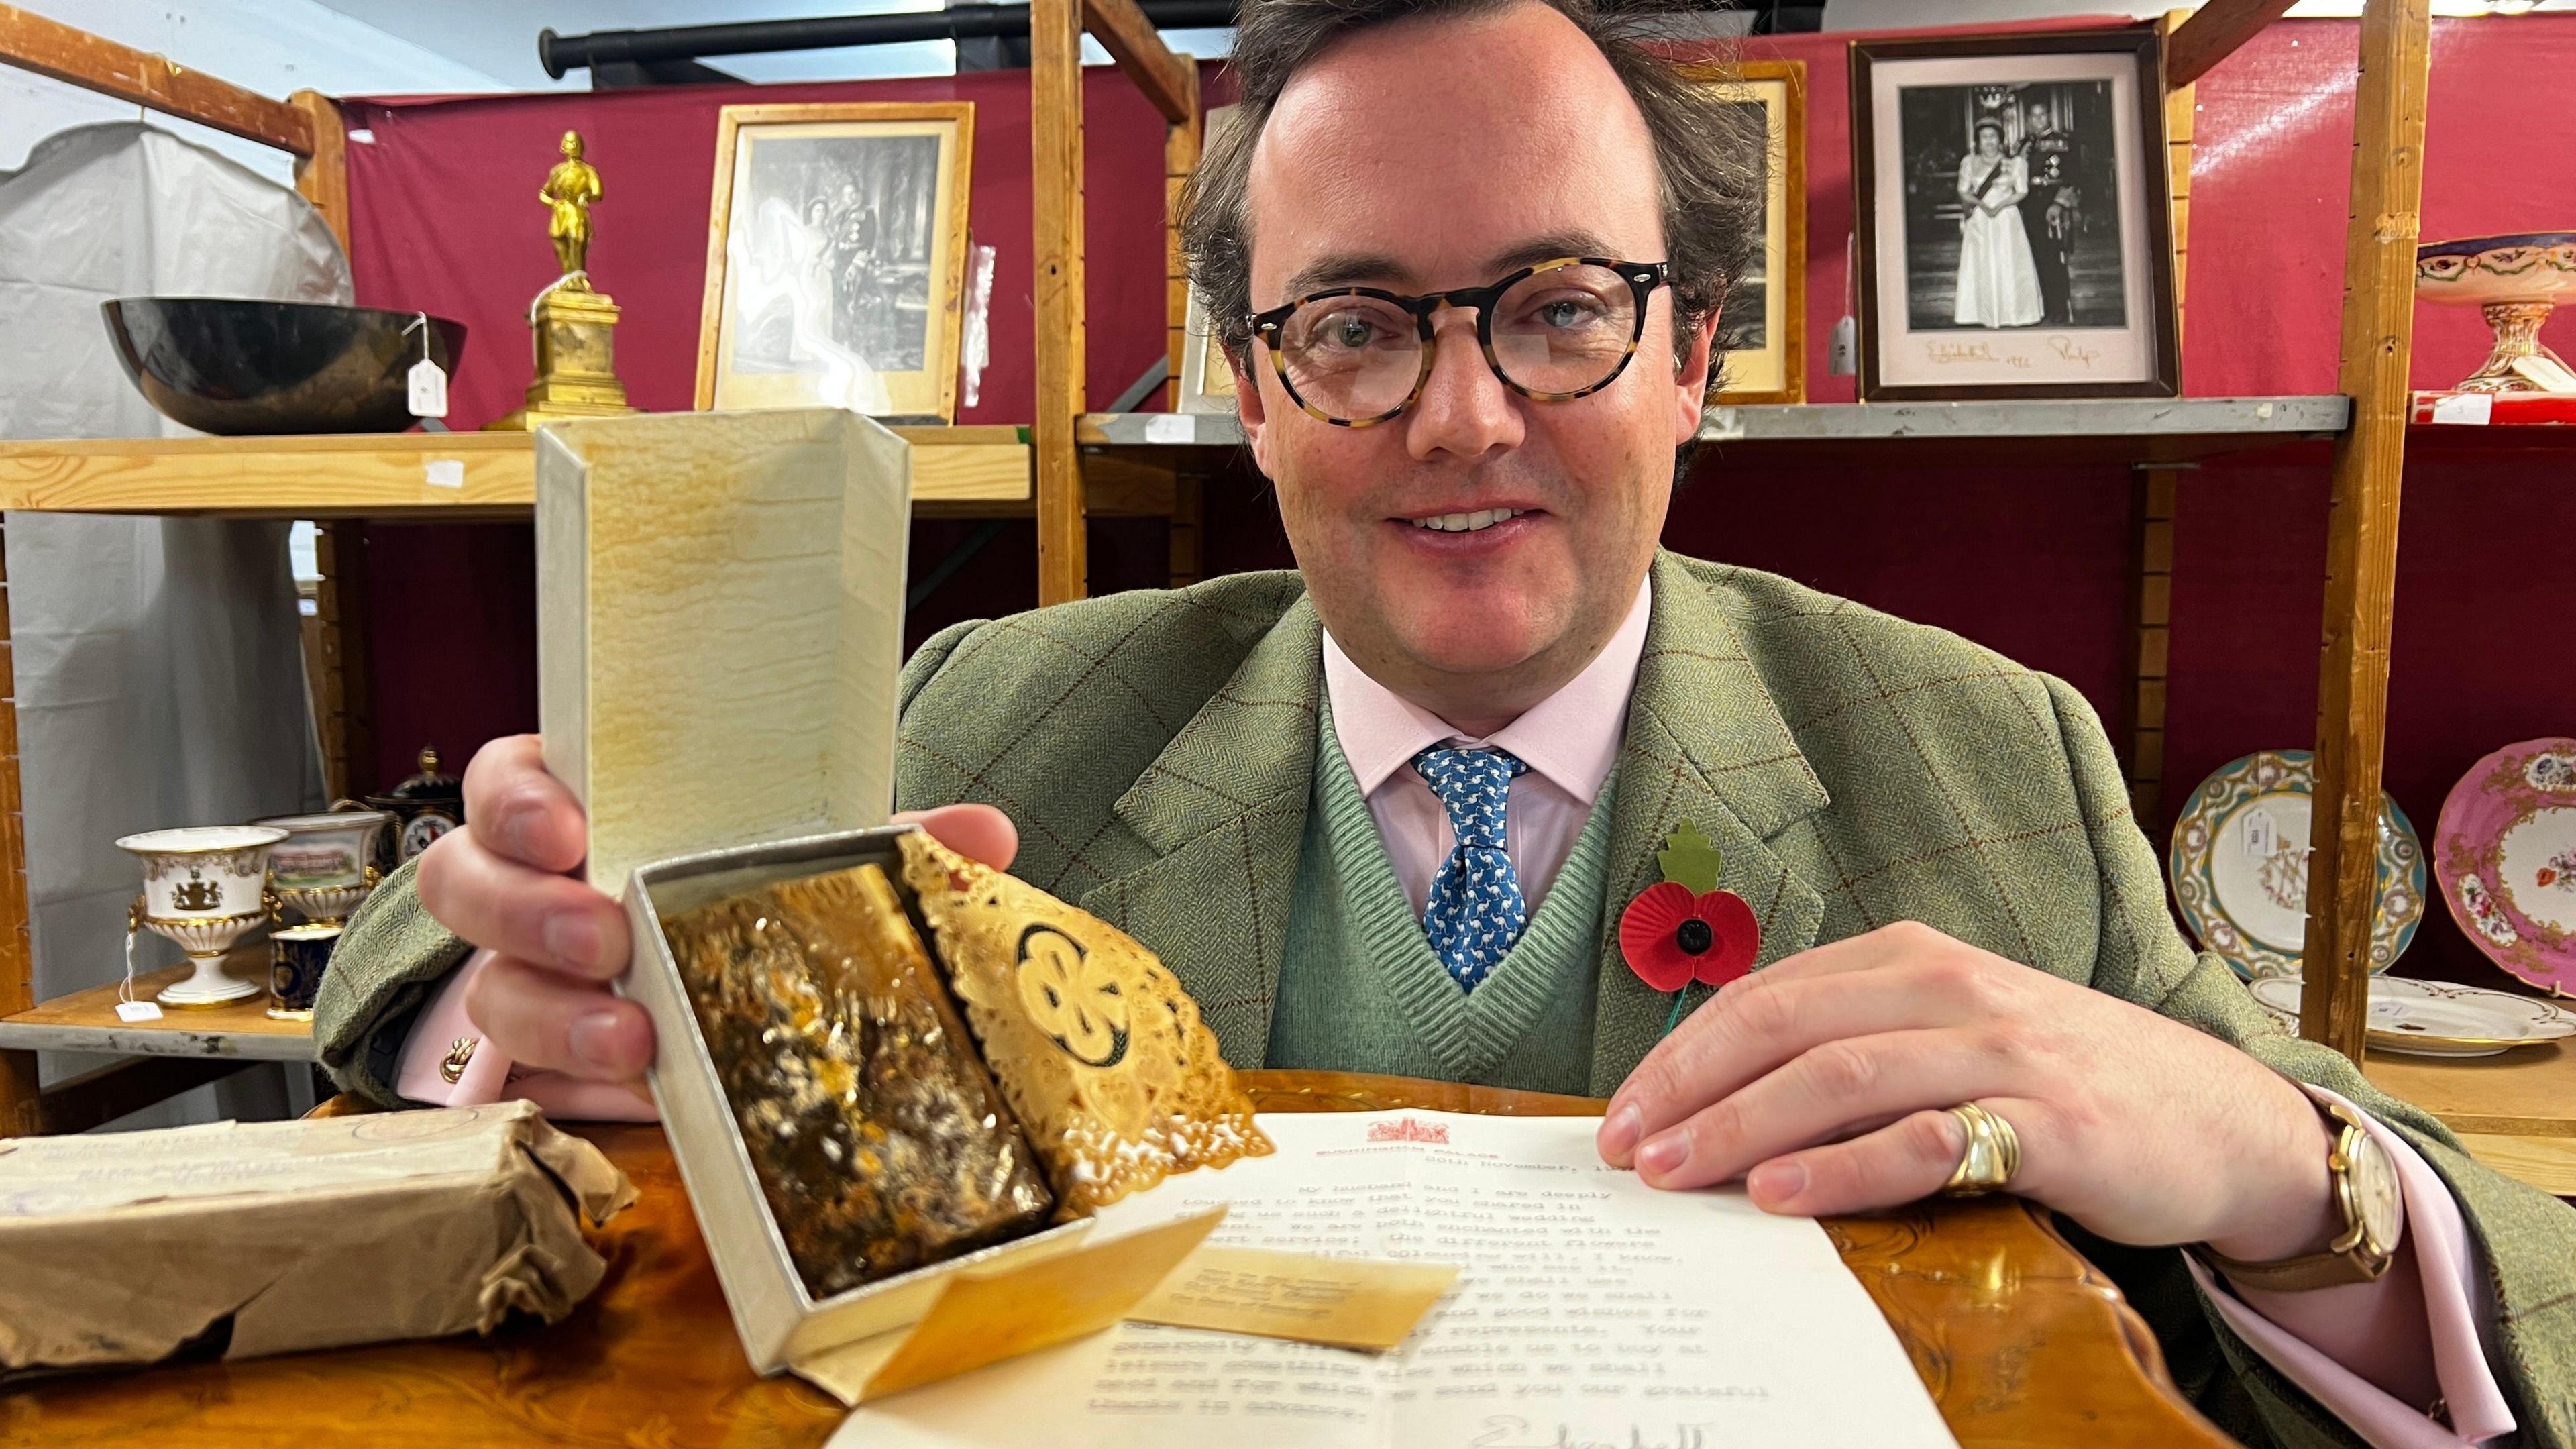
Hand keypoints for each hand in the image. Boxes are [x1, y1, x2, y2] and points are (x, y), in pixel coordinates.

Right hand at [415, 733, 1019, 1083]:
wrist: (722, 981)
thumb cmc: (738, 885)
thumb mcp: (799, 852)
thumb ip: (881, 838)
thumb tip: (986, 835)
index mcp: (578, 809)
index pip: (502, 783)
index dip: (517, 803)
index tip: (569, 829)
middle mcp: (530, 886)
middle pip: (467, 885)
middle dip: (528, 913)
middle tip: (606, 937)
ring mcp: (527, 975)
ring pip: (492, 989)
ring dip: (559, 1016)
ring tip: (636, 1039)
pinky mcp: (549, 1060)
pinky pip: (536, 1078)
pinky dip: (589, 1086)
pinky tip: (648, 1090)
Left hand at [1594, 921, 2341, 1260]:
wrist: (2219, 1118)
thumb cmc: (2060, 1081)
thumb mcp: (1949, 1035)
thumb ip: (1854, 1047)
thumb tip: (1722, 1097)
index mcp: (1909, 958)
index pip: (1766, 997)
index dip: (1682, 1054)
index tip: (1619, 1113)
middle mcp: (1949, 988)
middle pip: (1786, 1026)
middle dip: (1690, 1086)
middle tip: (1623, 1148)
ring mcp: (2001, 1051)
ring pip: (1843, 1076)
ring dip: (1744, 1125)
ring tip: (1675, 1171)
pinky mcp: (2051, 1124)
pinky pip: (1927, 1140)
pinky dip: (1845, 1166)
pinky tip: (1782, 1194)